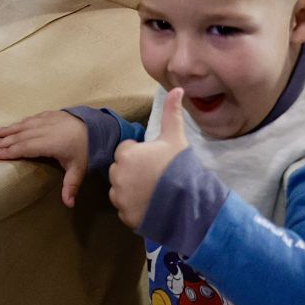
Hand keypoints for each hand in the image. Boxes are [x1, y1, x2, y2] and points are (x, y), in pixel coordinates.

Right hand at [0, 110, 90, 205]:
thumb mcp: (79, 169)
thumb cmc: (86, 149)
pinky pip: (30, 119)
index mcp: (50, 143)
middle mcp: (45, 130)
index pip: (26, 147)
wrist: (98, 126)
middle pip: (20, 137)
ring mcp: (46, 120)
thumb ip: (71, 186)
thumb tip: (68, 205)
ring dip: (7, 130)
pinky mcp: (50, 115)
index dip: (10, 151)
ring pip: (23, 126)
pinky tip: (11, 126)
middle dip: (2, 142)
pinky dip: (18, 123)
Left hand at [108, 88, 189, 229]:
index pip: (125, 152)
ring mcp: (120, 198)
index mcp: (125, 154)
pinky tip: (151, 206)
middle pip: (121, 171)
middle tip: (155, 178)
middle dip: (133, 173)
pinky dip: (135, 209)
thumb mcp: (175, 137)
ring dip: (132, 192)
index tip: (155, 162)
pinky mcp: (125, 216)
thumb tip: (177, 88)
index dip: (140, 156)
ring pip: (121, 191)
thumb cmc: (179, 166)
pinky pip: (125, 210)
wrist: (188, 202)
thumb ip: (171, 112)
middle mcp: (117, 175)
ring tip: (154, 193)